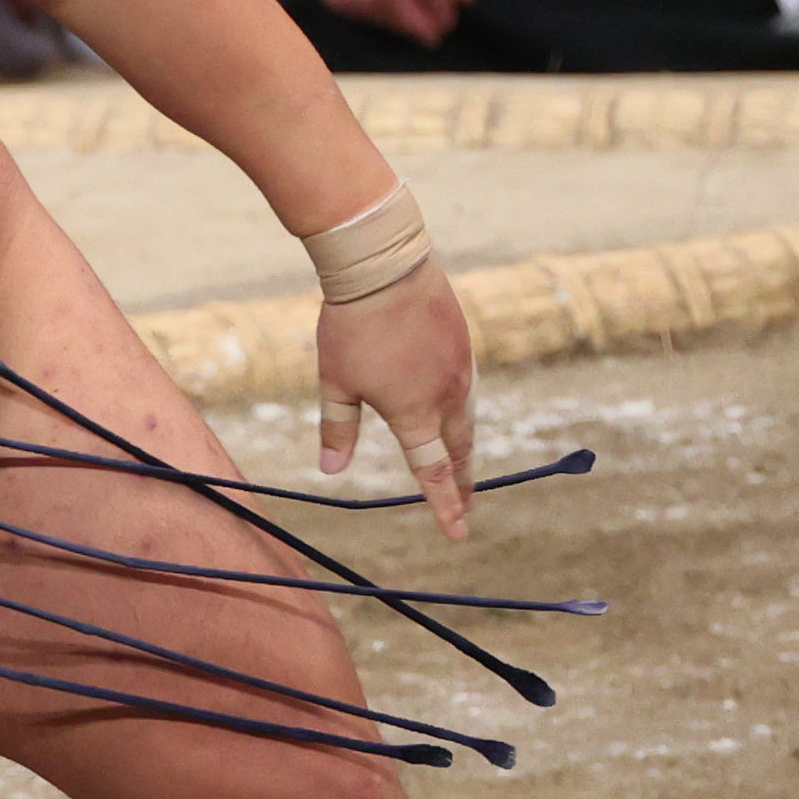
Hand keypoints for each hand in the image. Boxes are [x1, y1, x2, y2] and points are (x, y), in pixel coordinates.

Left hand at [315, 258, 475, 538]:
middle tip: (466, 507)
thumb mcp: (335, 383)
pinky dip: (460, 410)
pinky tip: (451, 413)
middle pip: (460, 450)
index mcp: (415, 413)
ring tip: (462, 467)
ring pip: (466, 419)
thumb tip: (332, 472)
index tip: (457, 532)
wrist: (384, 267)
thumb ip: (337, 430)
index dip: (445, 505)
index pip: (434, 471)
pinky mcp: (463, 345)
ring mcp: (460, 369)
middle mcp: (446, 395)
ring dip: (465, 447)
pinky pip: (464, 388)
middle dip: (463, 482)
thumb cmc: (352, 328)